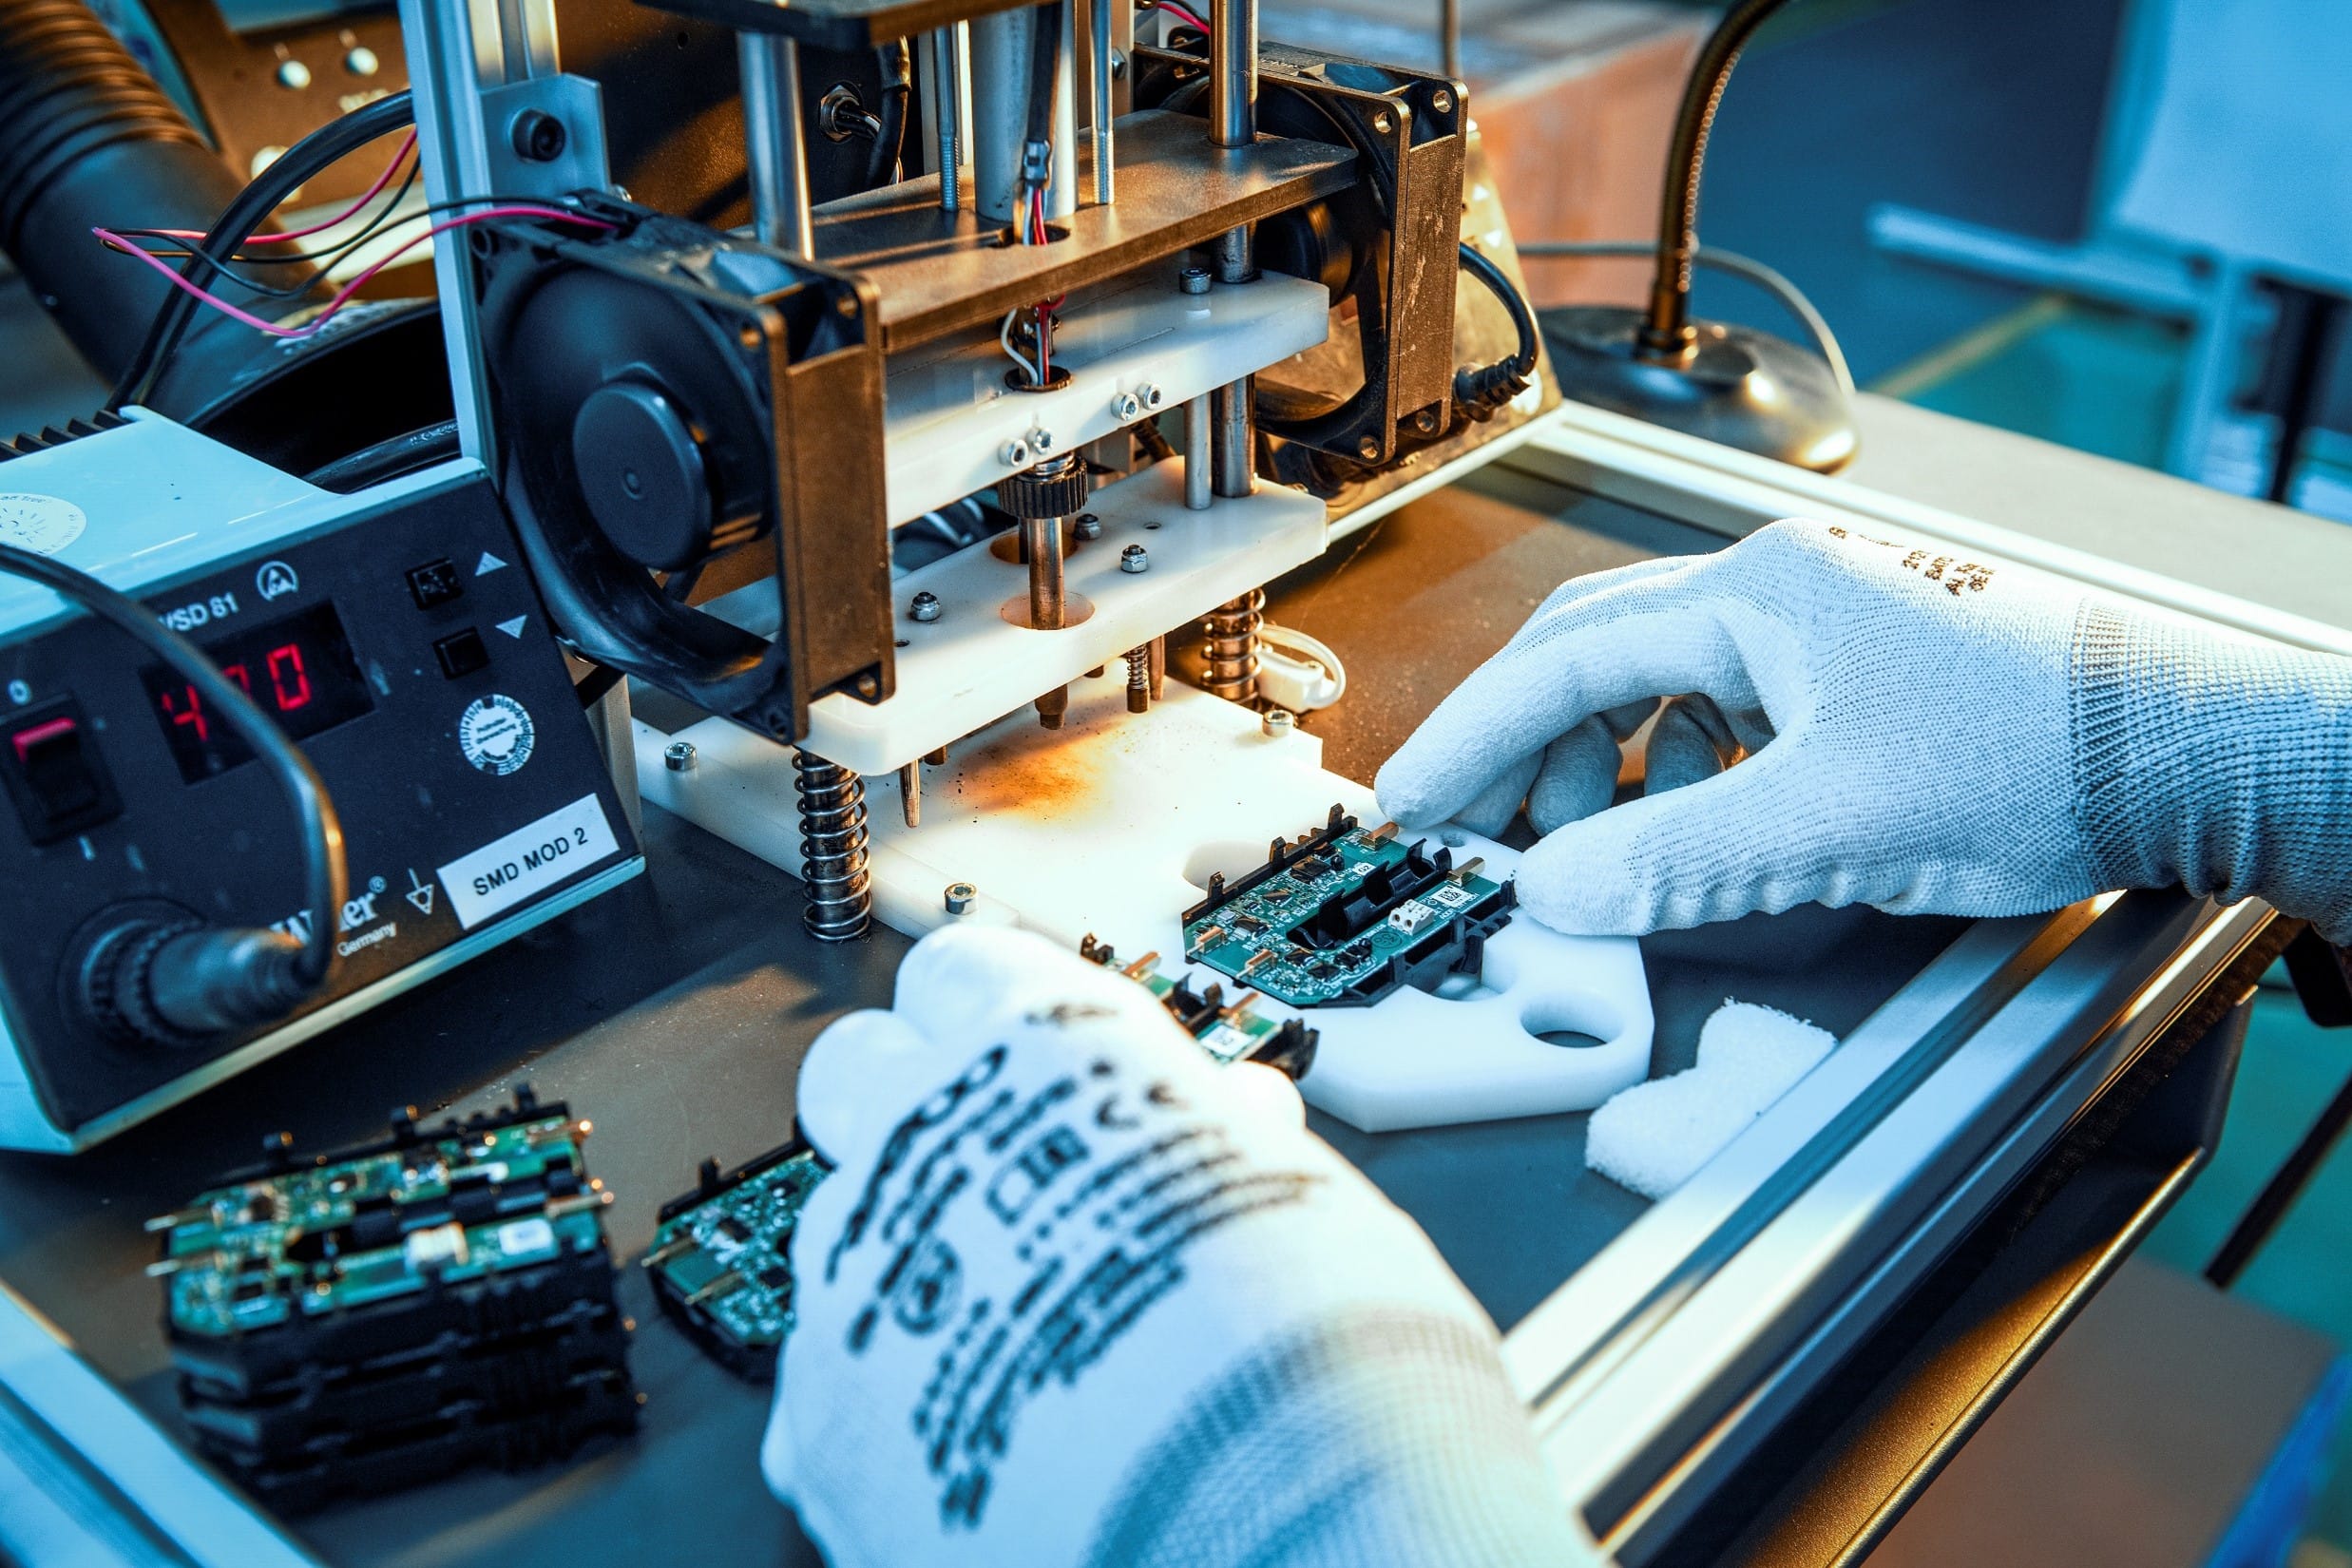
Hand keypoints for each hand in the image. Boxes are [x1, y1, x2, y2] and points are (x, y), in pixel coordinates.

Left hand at [763, 926, 1600, 1567]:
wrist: (1266, 1528)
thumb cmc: (1316, 1345)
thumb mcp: (1297, 1188)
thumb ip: (1216, 1138)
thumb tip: (1225, 1120)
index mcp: (1047, 1046)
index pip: (964, 969)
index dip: (1000, 1017)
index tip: (1031, 1060)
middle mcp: (929, 1134)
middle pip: (857, 1069)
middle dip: (910, 1109)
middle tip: (998, 1177)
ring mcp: (857, 1271)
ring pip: (839, 1224)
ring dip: (908, 1259)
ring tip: (1017, 1336)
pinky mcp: (819, 1410)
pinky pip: (833, 1375)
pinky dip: (892, 1397)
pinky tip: (980, 1438)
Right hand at [1377, 519, 2112, 934]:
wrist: (2185, 751)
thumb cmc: (2036, 755)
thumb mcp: (1833, 824)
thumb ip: (1677, 860)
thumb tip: (1555, 889)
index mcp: (1755, 595)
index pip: (1564, 660)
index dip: (1473, 737)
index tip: (1413, 801)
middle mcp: (1776, 592)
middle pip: (1598, 660)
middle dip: (1526, 753)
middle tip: (1476, 833)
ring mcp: (1817, 628)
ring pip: (1660, 688)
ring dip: (1604, 771)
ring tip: (1588, 849)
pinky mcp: (1853, 672)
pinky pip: (1724, 713)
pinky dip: (1680, 774)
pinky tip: (1694, 829)